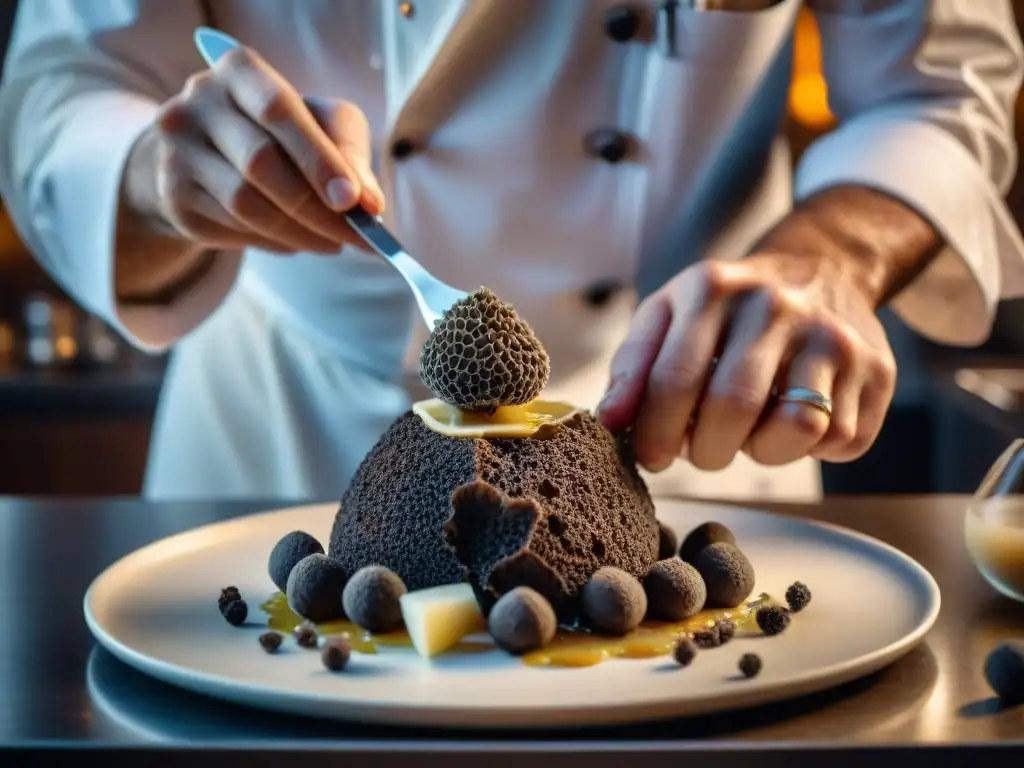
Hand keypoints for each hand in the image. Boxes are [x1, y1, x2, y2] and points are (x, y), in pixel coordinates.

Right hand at [122, 45, 383, 254]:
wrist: (206, 151)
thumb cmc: (279, 131)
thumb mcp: (320, 123)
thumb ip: (349, 154)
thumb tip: (370, 205)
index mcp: (239, 70)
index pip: (278, 110)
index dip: (317, 158)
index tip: (353, 201)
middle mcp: (198, 102)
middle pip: (260, 163)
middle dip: (316, 208)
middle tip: (358, 237)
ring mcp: (176, 150)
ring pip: (245, 204)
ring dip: (300, 233)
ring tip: (333, 243)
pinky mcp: (173, 196)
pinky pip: (232, 229)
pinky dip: (275, 241)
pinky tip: (296, 240)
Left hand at [597, 249, 897, 471]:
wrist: (823, 270)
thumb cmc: (728, 309)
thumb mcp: (670, 316)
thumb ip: (634, 368)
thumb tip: (611, 422)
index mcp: (713, 288)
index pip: (675, 378)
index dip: (656, 431)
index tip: (650, 456)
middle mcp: (776, 305)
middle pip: (733, 408)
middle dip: (706, 450)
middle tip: (702, 451)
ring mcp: (833, 335)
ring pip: (795, 429)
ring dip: (762, 452)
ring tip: (751, 431)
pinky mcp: (876, 370)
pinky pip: (838, 440)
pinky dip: (809, 448)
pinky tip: (793, 417)